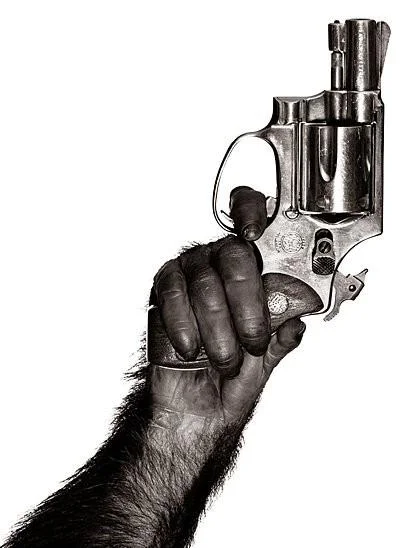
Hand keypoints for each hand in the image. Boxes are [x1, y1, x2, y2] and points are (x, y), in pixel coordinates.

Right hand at [148, 187, 307, 434]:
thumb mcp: (270, 351)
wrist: (200, 403)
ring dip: (219, 328)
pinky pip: (172, 296)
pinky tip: (192, 349)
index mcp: (255, 265)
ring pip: (205, 283)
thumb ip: (284, 330)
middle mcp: (222, 260)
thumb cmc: (237, 371)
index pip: (252, 213)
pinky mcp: (164, 289)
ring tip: (226, 359)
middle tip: (253, 340)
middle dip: (248, 303)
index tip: (254, 234)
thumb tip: (298, 314)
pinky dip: (184, 326)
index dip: (253, 212)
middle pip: (234, 255)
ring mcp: (191, 271)